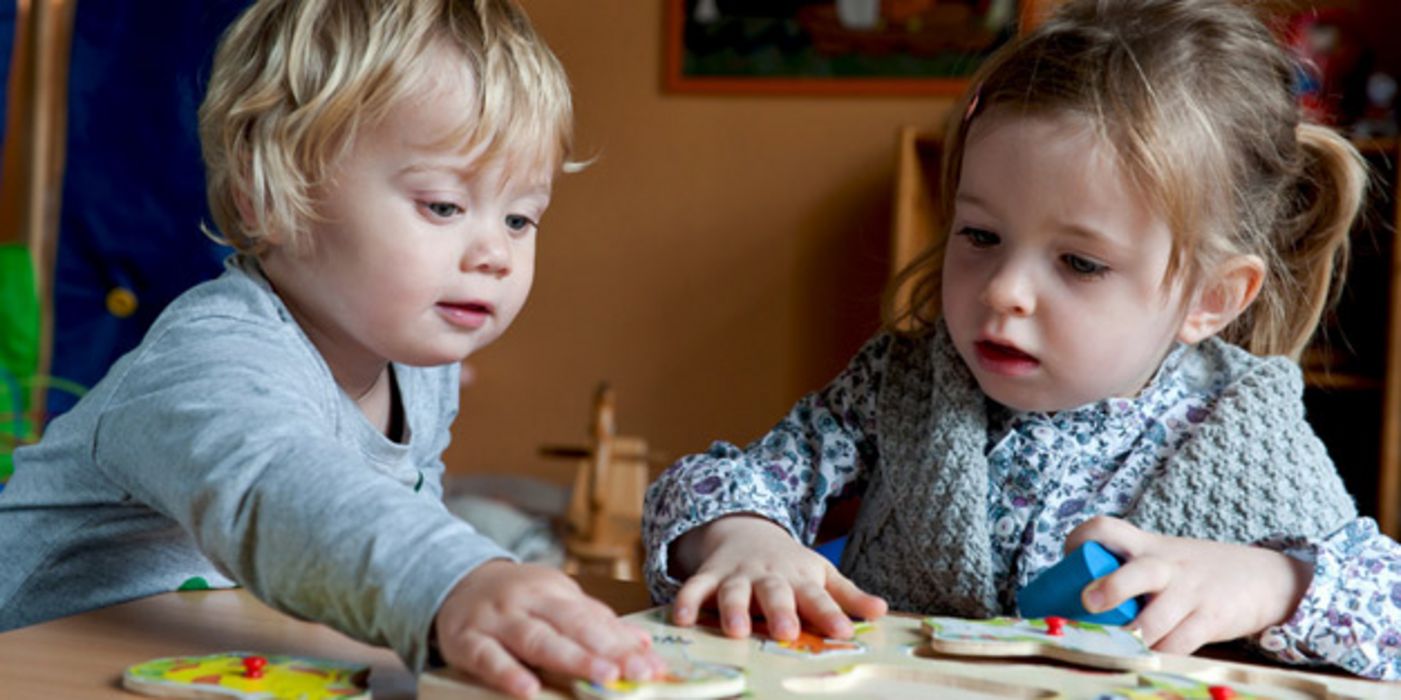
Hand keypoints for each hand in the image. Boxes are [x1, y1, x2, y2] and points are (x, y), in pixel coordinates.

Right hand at [435, 560, 664, 698]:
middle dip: (607, 650)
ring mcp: (496, 620)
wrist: (455, 580)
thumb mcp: (555, 601)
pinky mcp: (465, 640)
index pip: (594, 618)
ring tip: (602, 677)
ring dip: (571, 658)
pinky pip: (487, 657)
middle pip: (572, 625)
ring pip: (536, 639)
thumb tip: (641, 642)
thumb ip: (595, 621)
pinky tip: (528, 690)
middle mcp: (527, 602)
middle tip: (636, 671)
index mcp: (554, 591)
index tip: (653, 667)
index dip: (625, 644)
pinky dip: (507, 673)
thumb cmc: (517, 599)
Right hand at [669, 514, 886, 641]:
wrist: (748, 532)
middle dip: (780, 611)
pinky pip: (694, 588)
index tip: (844, 632)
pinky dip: (686, 601)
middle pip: (775, 593)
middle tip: (786, 632)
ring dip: (733, 609)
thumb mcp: (821, 574)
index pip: (818, 597)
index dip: (830, 614)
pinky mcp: (709, 576)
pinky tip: (681, 619)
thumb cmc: (790, 565)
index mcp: (800, 578)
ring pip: (734, 591)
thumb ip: (847, 596)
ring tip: (736, 631)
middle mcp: (768, 576)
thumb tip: (882, 611)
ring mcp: (737, 575)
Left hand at [1066, 516, 1313, 653]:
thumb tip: (1075, 603)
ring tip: (1117, 647)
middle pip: (1138, 572)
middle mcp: (1167, 566)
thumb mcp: (1162, 559)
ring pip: (1156, 619)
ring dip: (1133, 637)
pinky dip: (1160, 652)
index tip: (1068, 556)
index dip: (1081, 538)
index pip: (1106, 528)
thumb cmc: (1194, 572)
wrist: (1264, 578)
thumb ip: (1126, 572)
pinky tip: (1148, 656)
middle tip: (1089, 603)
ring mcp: (1190, 593)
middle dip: (1112, 588)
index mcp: (1146, 546)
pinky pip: (1180, 642)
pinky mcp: (1211, 619)